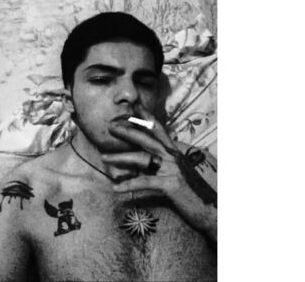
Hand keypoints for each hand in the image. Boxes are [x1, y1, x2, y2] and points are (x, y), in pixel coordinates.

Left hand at [104, 104, 216, 240]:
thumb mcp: (174, 174)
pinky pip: (145, 182)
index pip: (159, 129)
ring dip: (120, 158)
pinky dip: (129, 185)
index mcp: (174, 152)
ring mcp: (172, 169)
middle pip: (147, 139)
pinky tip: (116, 188)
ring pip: (142, 159)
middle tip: (110, 126)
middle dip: (127, 131)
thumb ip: (158, 166)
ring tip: (103, 157)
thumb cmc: (191, 192)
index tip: (134, 106)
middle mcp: (173, 156)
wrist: (211, 209)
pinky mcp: (170, 184)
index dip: (146, 116)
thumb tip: (138, 164)